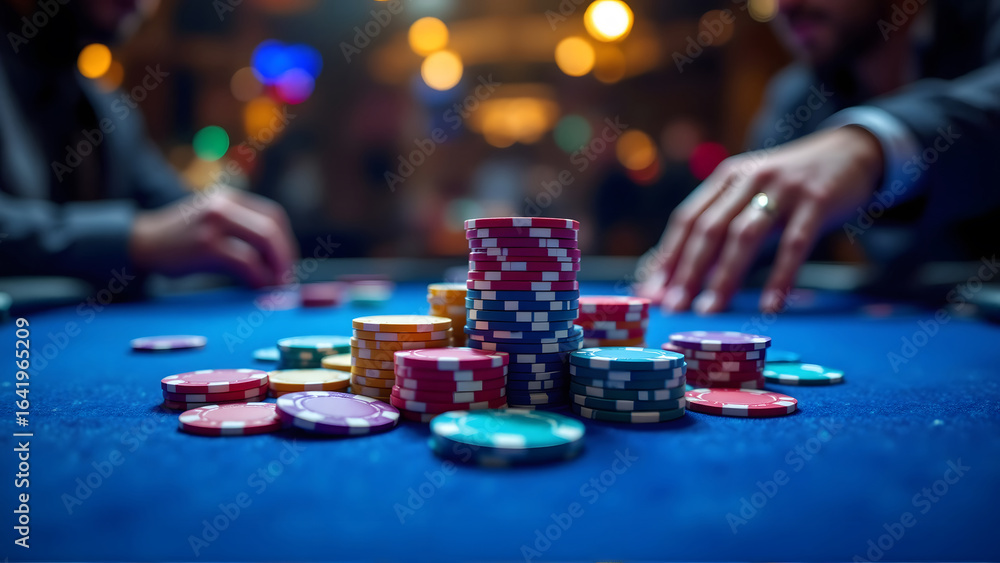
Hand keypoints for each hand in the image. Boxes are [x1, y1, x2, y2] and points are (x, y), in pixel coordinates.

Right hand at [129, 188, 297, 287]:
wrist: (142, 242)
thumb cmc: (180, 239)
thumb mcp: (211, 220)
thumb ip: (239, 228)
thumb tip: (276, 257)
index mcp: (229, 198)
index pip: (273, 215)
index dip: (285, 241)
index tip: (286, 263)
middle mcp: (224, 205)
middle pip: (272, 228)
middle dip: (285, 256)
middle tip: (286, 278)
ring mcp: (215, 223)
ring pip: (264, 241)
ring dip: (276, 267)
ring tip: (275, 285)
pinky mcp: (207, 245)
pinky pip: (246, 262)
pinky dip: (258, 277)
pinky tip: (257, 287)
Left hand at [637, 126, 882, 312]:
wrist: (851, 151)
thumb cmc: (791, 186)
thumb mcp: (751, 194)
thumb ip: (721, 226)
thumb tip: (679, 273)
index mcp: (726, 178)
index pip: (687, 219)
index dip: (667, 257)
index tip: (651, 292)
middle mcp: (749, 179)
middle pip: (709, 228)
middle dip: (688, 271)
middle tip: (673, 306)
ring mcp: (783, 188)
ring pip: (744, 236)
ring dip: (724, 277)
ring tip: (709, 310)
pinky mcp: (817, 201)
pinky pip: (794, 245)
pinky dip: (780, 278)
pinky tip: (769, 306)